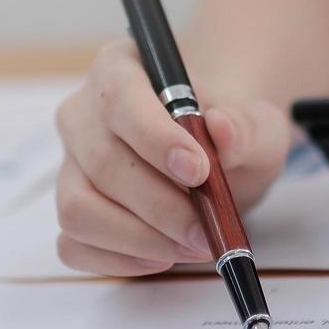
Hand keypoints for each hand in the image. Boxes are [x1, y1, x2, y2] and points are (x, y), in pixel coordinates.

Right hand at [53, 40, 290, 275]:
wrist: (219, 158)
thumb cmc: (229, 132)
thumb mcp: (257, 123)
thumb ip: (246, 125)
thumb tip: (222, 130)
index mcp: (119, 68)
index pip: (119, 97)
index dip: (154, 138)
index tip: (199, 172)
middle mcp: (83, 114)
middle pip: (101, 162)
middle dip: (159, 206)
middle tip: (207, 231)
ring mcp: (70, 166)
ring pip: (78, 209)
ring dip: (139, 239)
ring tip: (192, 245)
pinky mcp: (73, 210)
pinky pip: (74, 245)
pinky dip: (120, 260)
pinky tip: (162, 257)